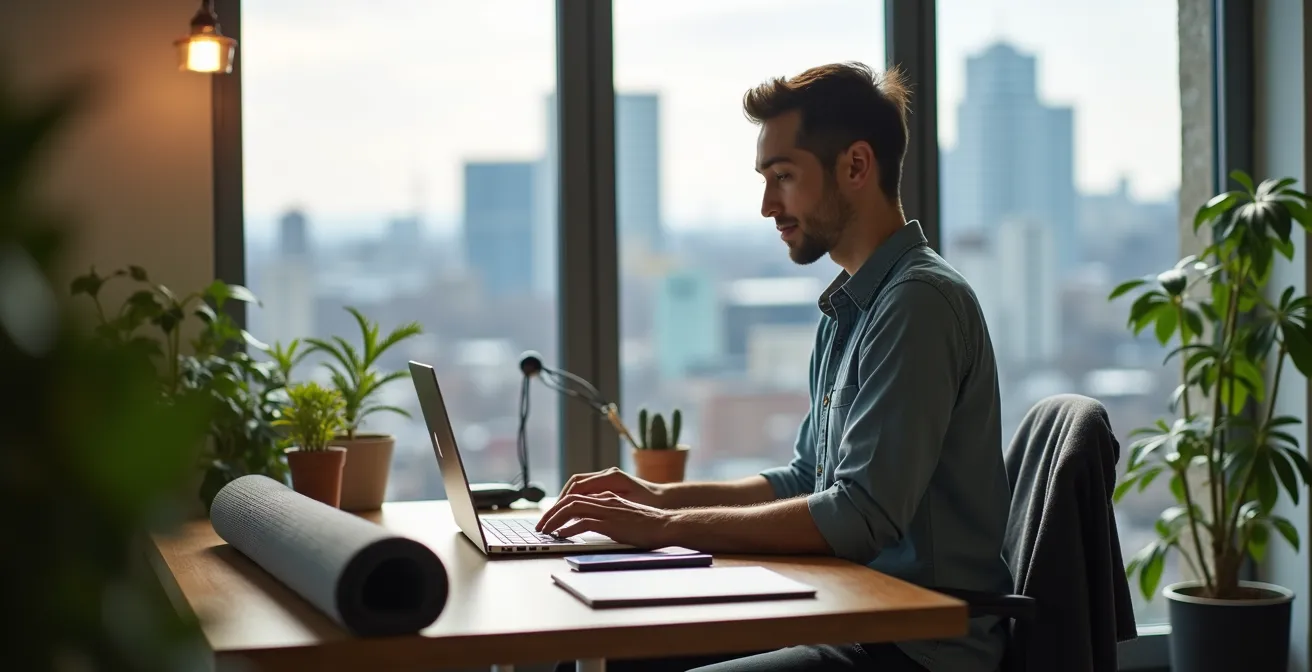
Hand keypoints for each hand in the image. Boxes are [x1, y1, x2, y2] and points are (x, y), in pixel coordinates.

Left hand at [535, 492, 675, 547]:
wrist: (666, 525)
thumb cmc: (649, 524)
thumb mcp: (625, 515)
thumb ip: (608, 515)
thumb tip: (590, 523)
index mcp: (607, 497)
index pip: (576, 496)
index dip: (560, 507)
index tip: (550, 519)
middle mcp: (604, 500)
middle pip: (569, 500)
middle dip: (551, 512)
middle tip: (540, 526)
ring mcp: (607, 510)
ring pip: (572, 508)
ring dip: (555, 520)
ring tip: (545, 531)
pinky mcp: (611, 523)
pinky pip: (583, 522)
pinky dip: (569, 528)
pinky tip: (561, 536)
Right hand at [555, 466, 664, 507]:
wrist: (665, 499)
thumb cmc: (650, 504)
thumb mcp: (628, 505)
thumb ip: (605, 503)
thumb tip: (582, 507)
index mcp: (610, 477)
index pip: (578, 486)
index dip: (563, 501)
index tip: (554, 514)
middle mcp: (606, 474)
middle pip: (574, 484)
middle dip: (559, 501)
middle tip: (548, 518)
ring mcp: (606, 479)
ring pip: (578, 487)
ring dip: (565, 501)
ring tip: (555, 517)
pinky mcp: (608, 486)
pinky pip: (586, 491)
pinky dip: (575, 501)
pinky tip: (570, 514)